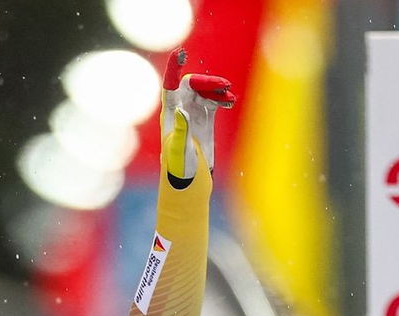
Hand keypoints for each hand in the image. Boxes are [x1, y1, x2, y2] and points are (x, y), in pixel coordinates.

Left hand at [161, 47, 236, 183]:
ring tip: (229, 97)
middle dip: (208, 82)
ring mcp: (193, 112)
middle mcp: (180, 110)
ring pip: (205, 91)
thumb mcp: (179, 150)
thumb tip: (181, 110)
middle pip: (192, 85)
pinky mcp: (205, 118)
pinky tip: (229, 103)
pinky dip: (222, 99)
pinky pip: (214, 101)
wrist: (189, 179)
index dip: (173, 69)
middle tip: (224, 87)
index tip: (180, 53)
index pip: (169, 86)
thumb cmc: (179, 168)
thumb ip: (181, 130)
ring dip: (218, 90)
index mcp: (169, 115)